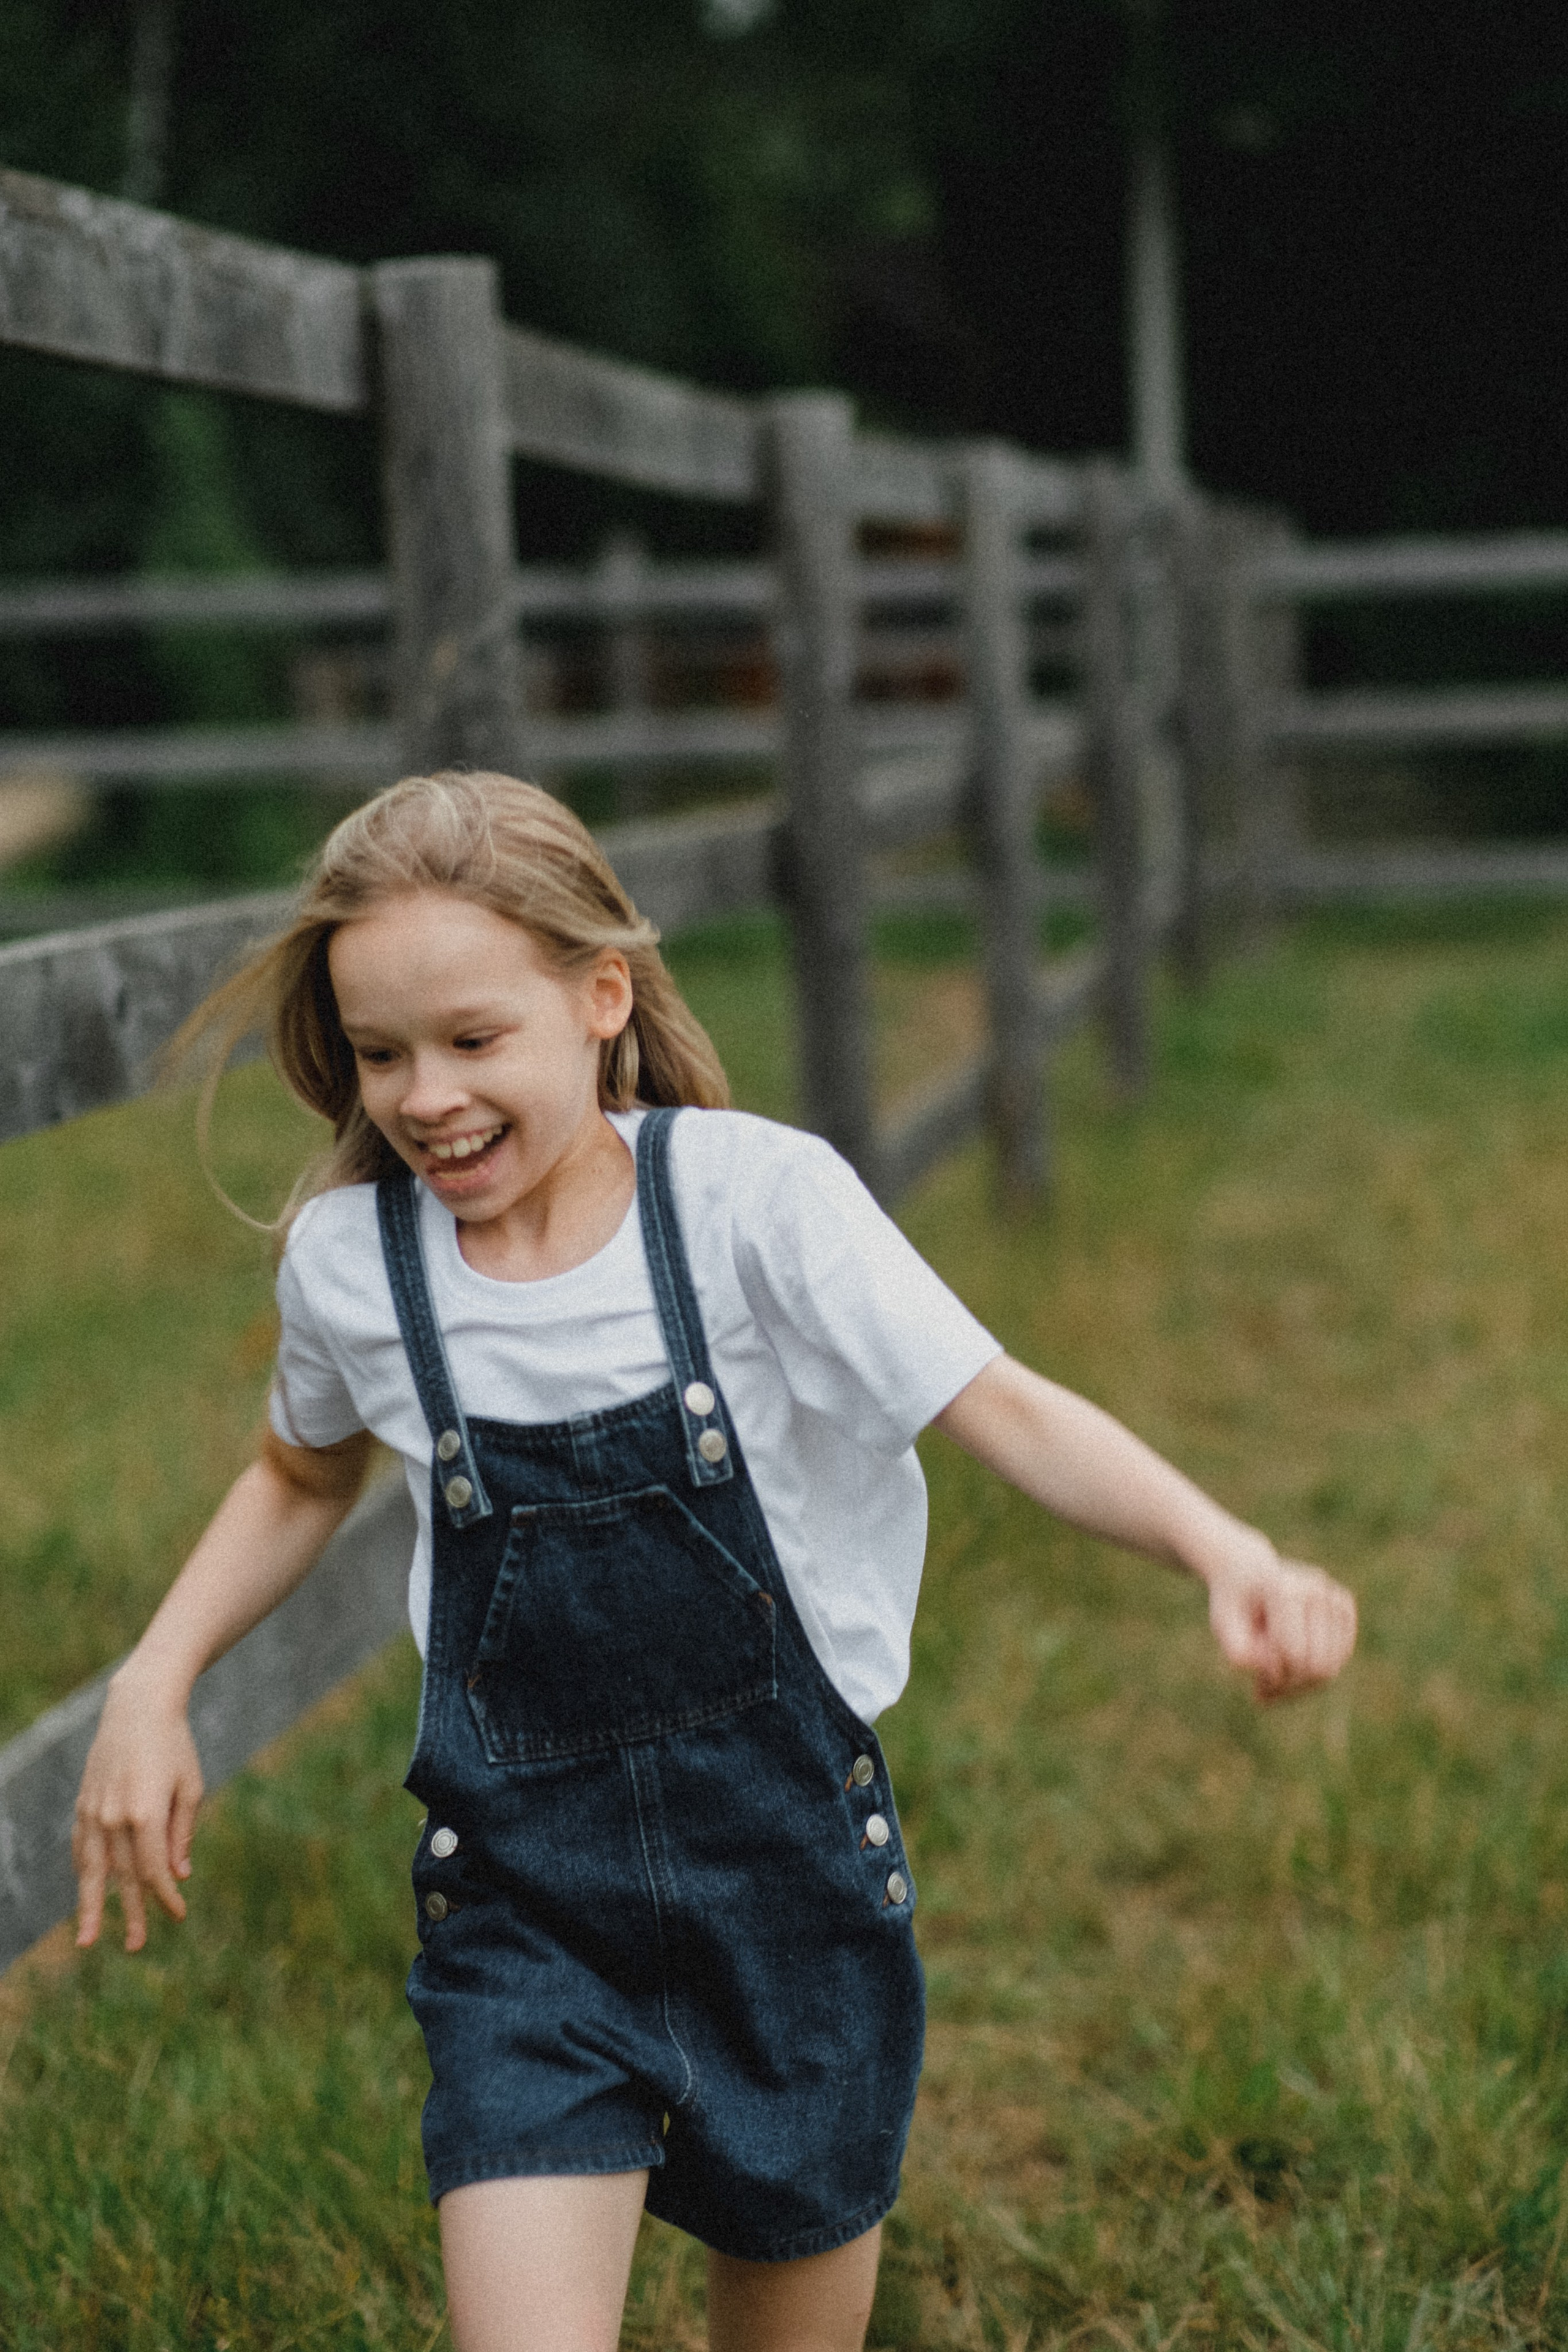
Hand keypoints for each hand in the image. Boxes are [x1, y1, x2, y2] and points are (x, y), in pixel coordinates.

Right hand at [73, 1674, 203, 1951]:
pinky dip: (85, 1872)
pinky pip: (81, 1847)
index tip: (179, 1914)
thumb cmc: (174, 1745)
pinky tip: (88, 1892)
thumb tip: (179, 1874)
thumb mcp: (189, 1786)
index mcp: (146, 1813)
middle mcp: (115, 1817)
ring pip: (92, 1869)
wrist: (138, 1707)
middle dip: (132, 1913)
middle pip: (122, 1877)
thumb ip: (181, 1833)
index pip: (153, 1870)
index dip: (165, 1896)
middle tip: (136, 1946)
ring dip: (92, 1905)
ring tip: (89, 1939)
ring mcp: (94, 1811)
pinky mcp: (83, 1804)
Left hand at [1204, 1545, 1356, 1701]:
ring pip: (1330, 1671)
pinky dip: (1314, 1671)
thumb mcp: (1221, 1626)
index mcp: (1286, 1590)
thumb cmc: (1234, 1604)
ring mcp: (1335, 1596)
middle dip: (1288, 1683)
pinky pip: (1338, 1660)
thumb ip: (1238, 1653)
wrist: (1248, 1575)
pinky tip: (1290, 1663)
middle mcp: (1318, 1589)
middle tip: (1262, 1682)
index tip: (1252, 1666)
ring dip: (1299, 1683)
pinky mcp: (1344, 1607)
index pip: (1295, 1656)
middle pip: (1319, 1669)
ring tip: (1272, 1673)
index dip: (1271, 1673)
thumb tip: (1275, 1670)